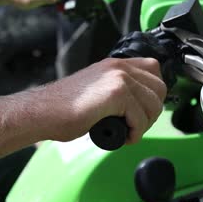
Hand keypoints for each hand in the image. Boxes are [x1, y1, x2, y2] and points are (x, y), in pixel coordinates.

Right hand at [39, 58, 166, 143]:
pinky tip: (122, 137)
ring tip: (128, 132)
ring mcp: (118, 78)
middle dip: (152, 111)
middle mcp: (118, 67)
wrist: (43, 112)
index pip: (153, 69)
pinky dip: (135, 132)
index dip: (152, 94)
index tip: (142, 110)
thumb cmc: (62, 108)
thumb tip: (137, 108)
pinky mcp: (116, 93)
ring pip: (153, 104)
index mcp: (114, 65)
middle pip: (159, 87)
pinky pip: (140, 117)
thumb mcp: (96, 91)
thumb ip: (116, 92)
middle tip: (136, 125)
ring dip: (145, 124)